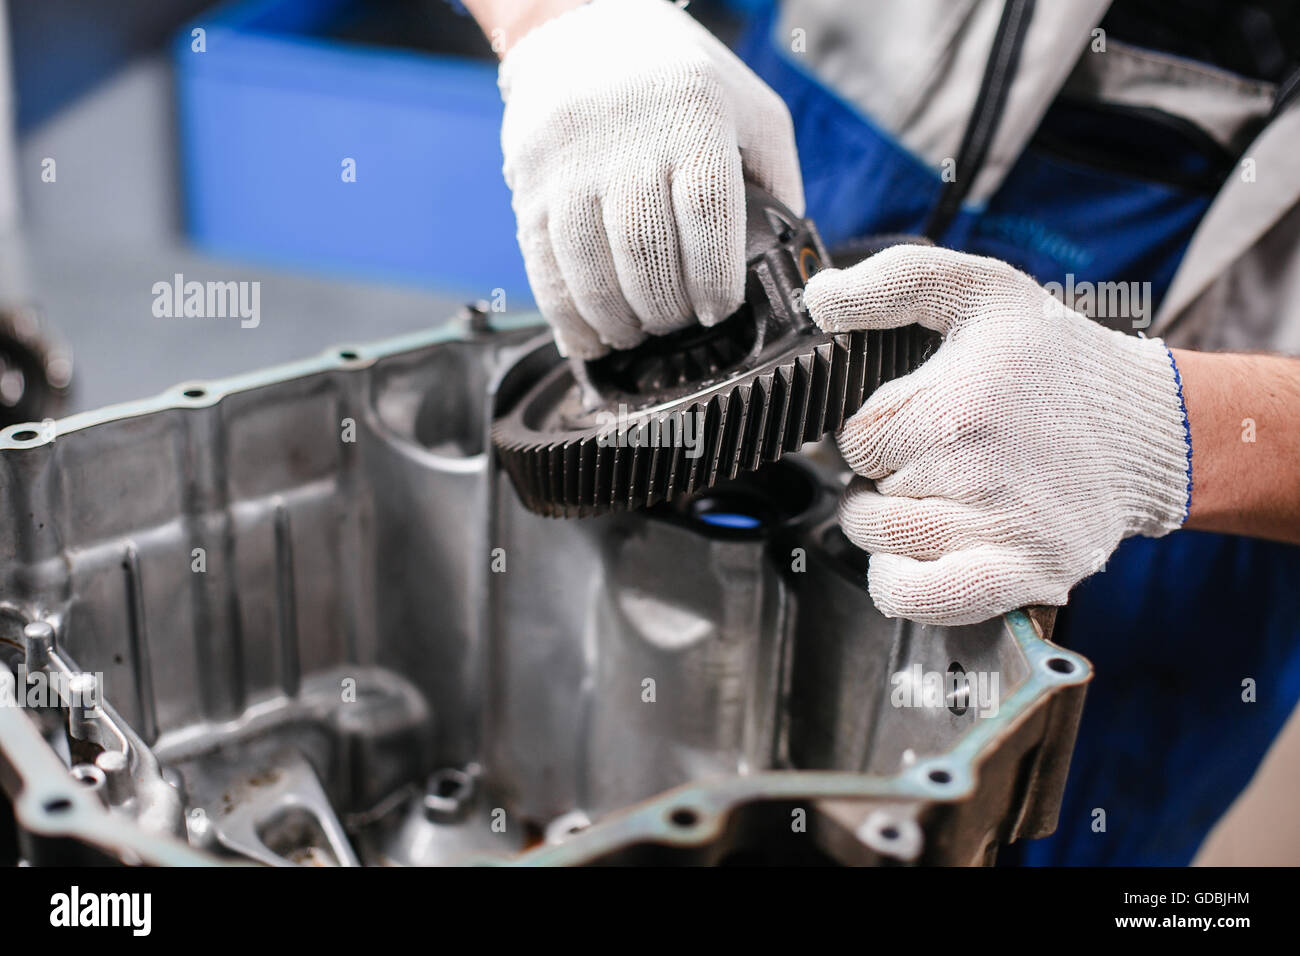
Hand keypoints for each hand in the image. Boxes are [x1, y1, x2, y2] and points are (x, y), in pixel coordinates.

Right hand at [496, 0, 803, 357]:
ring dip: (617, 318)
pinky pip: (542, 264)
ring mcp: (570, 162)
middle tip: (677, 324)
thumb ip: (774, 179)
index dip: (713, 276)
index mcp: (694, 112)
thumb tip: (782, 259)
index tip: (718, 310)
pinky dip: (566, 313)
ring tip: (637, 332)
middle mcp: (626, 135)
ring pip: (590, 265)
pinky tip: (589, 334)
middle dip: (666, 307)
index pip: (706, 211)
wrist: (583, 31)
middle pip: (645, 248)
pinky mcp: (529, 183)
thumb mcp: (749, 108)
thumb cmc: (680, 80)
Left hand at [804, 246, 1192, 624]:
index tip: (916, 419)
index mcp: (956, 404)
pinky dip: (901, 584)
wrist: (1148, 427)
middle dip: (886, 477)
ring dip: (894, 526)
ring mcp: (1002, 531)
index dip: (876, 429)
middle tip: (940, 455)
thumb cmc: (1056, 360)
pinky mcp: (1026, 576)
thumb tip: (822, 299)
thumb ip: (894, 281)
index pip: (855, 438)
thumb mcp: (980, 290)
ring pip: (884, 545)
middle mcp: (976, 472)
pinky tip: (920, 554)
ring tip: (942, 494)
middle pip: (865, 495)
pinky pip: (920, 599)